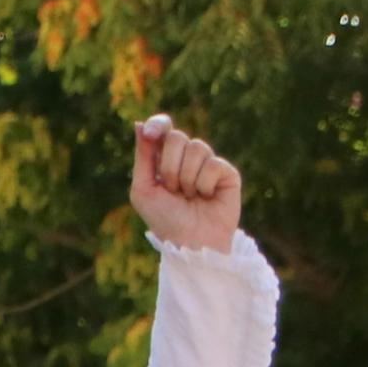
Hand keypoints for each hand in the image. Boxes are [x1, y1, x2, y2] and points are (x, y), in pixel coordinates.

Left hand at [130, 116, 242, 250]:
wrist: (190, 241)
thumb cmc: (164, 219)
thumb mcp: (143, 190)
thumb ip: (142, 157)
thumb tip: (140, 124)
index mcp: (164, 158)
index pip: (163, 129)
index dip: (159, 125)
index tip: (153, 132)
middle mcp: (187, 158)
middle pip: (177, 137)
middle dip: (169, 166)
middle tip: (172, 189)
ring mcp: (208, 163)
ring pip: (197, 148)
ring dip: (186, 178)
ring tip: (189, 196)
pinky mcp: (227, 173)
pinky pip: (214, 164)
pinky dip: (204, 184)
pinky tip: (207, 197)